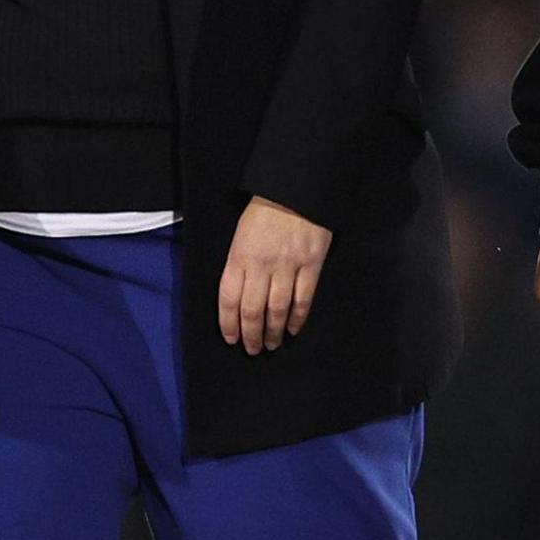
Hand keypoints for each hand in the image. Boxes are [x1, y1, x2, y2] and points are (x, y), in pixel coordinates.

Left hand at [218, 196, 331, 352]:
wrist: (296, 189)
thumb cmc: (264, 211)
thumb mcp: (241, 234)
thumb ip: (239, 264)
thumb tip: (238, 296)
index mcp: (239, 255)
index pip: (229, 298)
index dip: (228, 323)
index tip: (231, 339)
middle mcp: (261, 264)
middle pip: (252, 309)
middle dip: (251, 335)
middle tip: (252, 349)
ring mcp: (287, 266)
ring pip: (277, 309)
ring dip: (273, 332)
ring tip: (271, 345)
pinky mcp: (311, 265)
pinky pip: (303, 299)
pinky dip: (297, 318)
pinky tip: (293, 329)